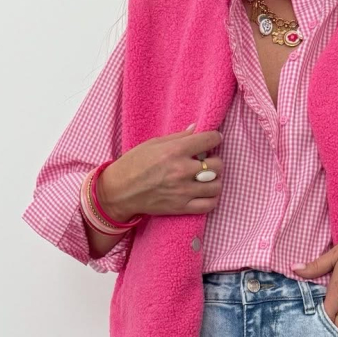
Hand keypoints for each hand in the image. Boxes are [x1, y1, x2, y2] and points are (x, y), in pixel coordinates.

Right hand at [98, 124, 223, 221]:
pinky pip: (209, 205)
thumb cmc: (134, 164)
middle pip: (217, 165)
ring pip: (216, 186)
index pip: (208, 140)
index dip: (214, 137)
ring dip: (216, 180)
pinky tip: (206, 193)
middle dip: (216, 160)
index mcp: (174, 151)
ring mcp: (183, 191)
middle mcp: (181, 171)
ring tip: (208, 178)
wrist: (120, 191)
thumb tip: (196, 129)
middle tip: (208, 160)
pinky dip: (212, 198)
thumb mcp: (153, 144)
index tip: (213, 139)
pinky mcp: (181, 207)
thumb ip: (178, 137)